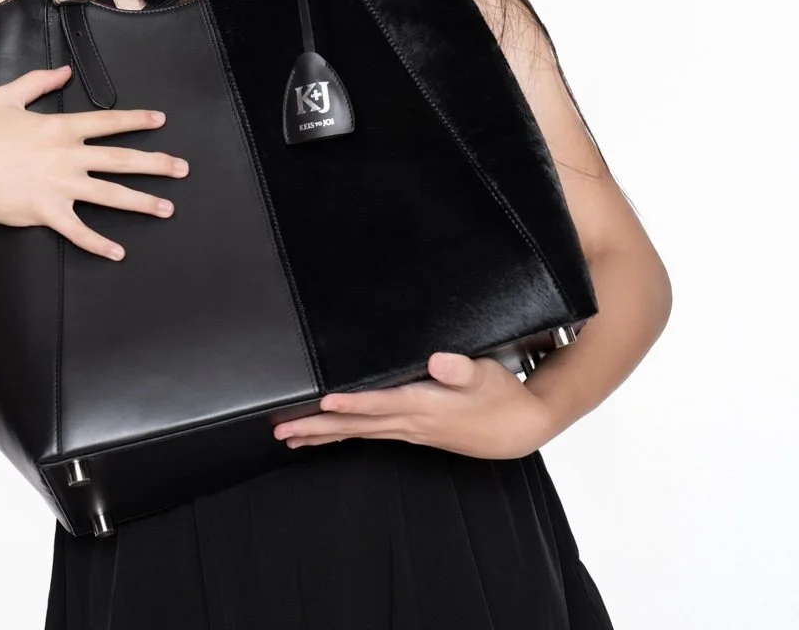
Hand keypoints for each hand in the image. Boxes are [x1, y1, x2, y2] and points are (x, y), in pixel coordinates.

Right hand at [0, 64, 187, 259]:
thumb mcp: (4, 97)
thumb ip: (37, 82)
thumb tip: (63, 71)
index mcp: (58, 128)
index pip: (107, 122)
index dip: (136, 120)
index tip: (161, 121)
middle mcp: (66, 156)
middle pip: (121, 159)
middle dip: (157, 163)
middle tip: (183, 169)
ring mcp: (59, 185)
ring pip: (111, 194)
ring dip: (142, 202)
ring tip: (168, 209)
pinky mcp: (46, 212)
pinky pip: (79, 231)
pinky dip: (100, 244)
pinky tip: (118, 252)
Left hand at [270, 352, 558, 459]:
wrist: (516, 429)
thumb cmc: (499, 395)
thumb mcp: (485, 374)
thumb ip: (460, 367)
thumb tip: (438, 360)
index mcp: (426, 403)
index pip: (381, 403)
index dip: (352, 403)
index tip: (323, 402)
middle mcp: (411, 422)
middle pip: (356, 425)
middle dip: (317, 427)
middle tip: (283, 430)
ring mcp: (409, 431)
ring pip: (358, 434)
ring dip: (322, 435)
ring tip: (289, 438)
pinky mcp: (411, 433)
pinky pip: (368, 436)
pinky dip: (342, 436)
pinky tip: (324, 437)